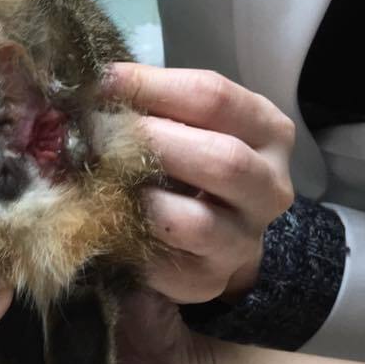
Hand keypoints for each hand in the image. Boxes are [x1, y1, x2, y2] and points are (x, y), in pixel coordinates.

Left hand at [105, 64, 295, 303]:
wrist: (215, 241)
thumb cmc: (192, 167)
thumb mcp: (188, 125)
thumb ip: (154, 105)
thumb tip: (95, 87)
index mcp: (267, 132)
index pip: (213, 98)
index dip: (152, 86)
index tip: (103, 82)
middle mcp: (269, 187)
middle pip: (221, 160)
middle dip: (152, 144)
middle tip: (100, 136)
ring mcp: (243, 240)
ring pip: (195, 222)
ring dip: (141, 201)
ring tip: (105, 185)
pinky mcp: (208, 280)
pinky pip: (164, 264)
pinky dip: (129, 243)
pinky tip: (107, 225)